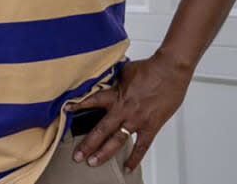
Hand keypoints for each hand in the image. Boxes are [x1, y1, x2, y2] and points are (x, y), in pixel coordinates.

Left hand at [64, 52, 193, 172]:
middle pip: (101, 130)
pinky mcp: (151, 126)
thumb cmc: (150, 68)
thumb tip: (106, 77)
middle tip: (77, 155)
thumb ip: (114, 79)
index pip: (92, 101)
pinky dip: (135, 158)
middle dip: (88, 144)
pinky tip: (127, 168)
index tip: (65, 111)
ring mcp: (137, 120)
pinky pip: (142, 146)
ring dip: (104, 153)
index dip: (78, 106)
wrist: (170, 70)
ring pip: (117, 141)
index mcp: (116, 95)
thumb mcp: (125, 71)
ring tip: (93, 163)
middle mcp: (124, 110)